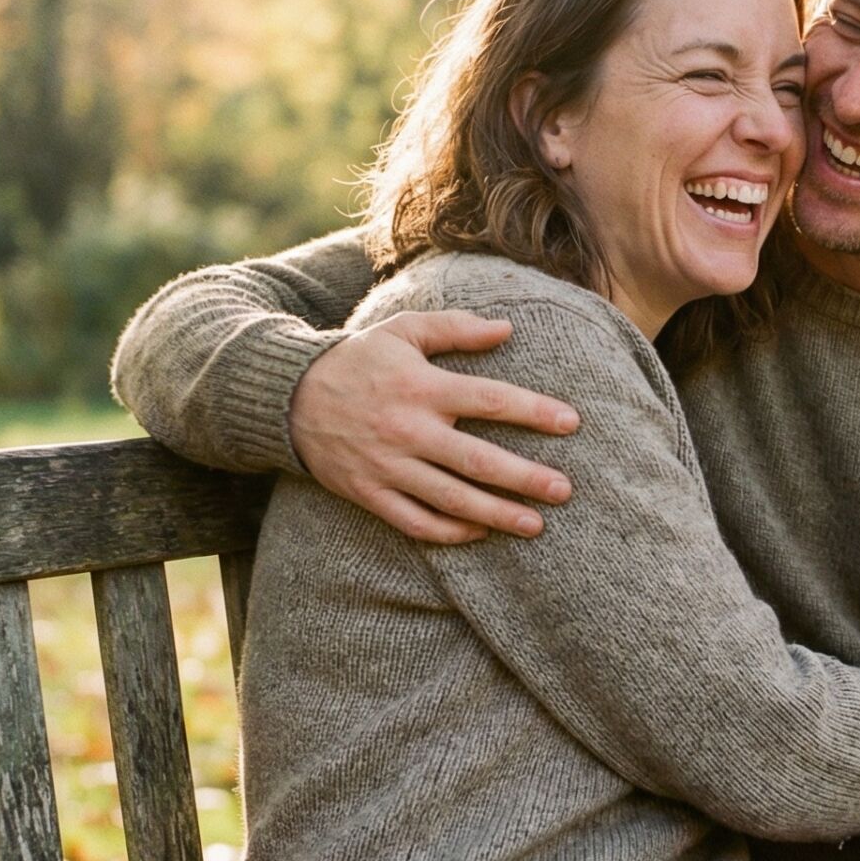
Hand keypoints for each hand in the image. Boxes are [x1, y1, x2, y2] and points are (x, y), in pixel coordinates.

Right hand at [290, 310, 579, 543]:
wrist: (288, 397)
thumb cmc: (359, 360)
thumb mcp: (403, 330)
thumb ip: (455, 328)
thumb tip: (507, 328)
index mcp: (422, 387)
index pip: (490, 400)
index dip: (534, 411)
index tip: (571, 422)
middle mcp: (408, 430)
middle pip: (477, 460)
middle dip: (525, 478)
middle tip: (565, 490)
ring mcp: (388, 466)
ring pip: (451, 499)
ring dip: (497, 514)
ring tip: (536, 524)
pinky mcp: (370, 493)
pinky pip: (415, 522)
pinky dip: (450, 532)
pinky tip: (481, 532)